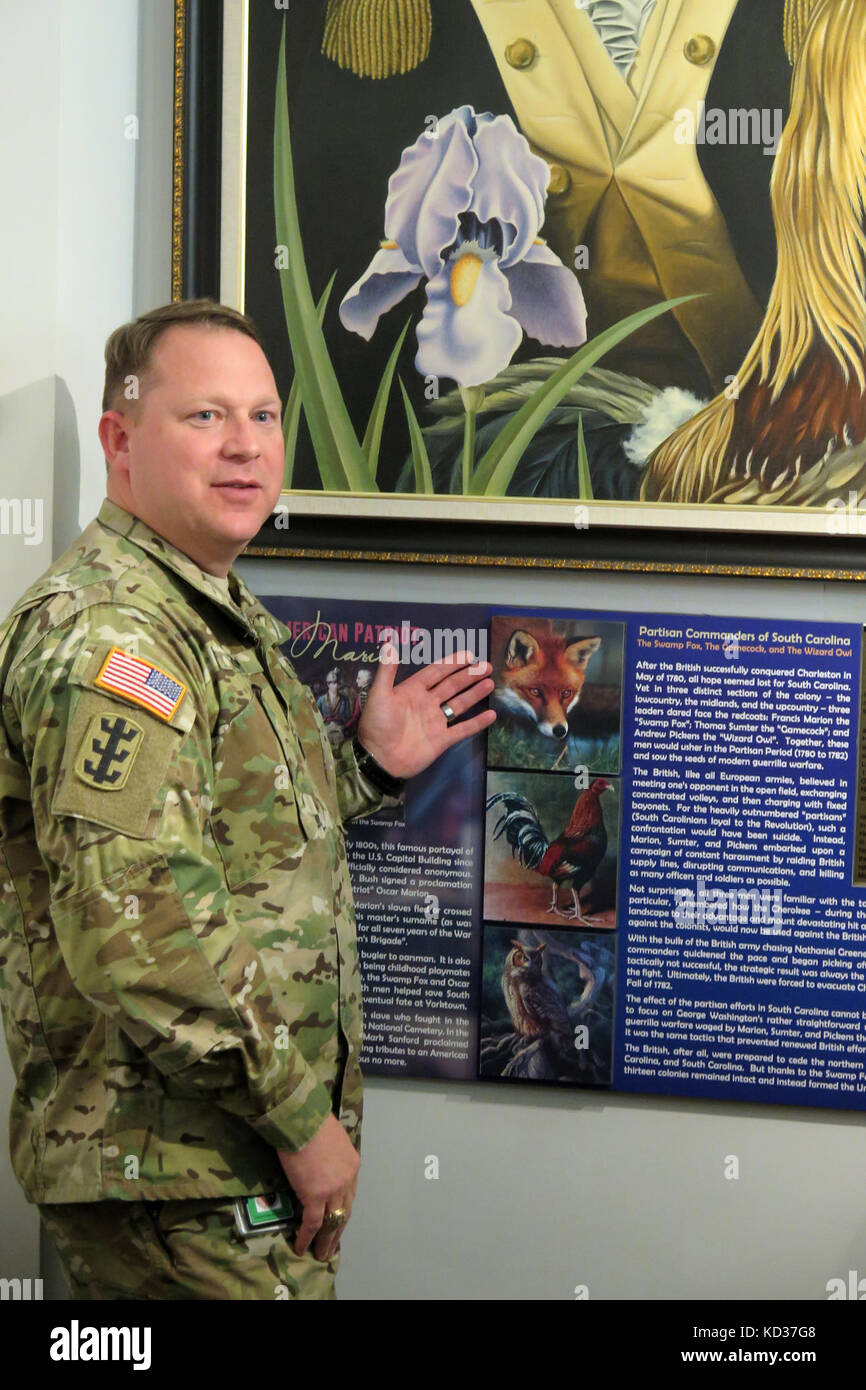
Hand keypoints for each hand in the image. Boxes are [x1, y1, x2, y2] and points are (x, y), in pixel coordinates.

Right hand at [277, 1112, 359, 1260]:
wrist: (304, 1120)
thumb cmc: (314, 1124)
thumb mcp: (333, 1141)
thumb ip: (333, 1158)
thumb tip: (322, 1166)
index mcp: (353, 1166)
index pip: (349, 1196)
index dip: (342, 1211)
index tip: (337, 1223)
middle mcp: (347, 1181)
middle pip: (344, 1213)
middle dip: (337, 1232)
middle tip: (330, 1248)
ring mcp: (332, 1190)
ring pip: (331, 1222)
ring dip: (325, 1241)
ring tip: (320, 1254)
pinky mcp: (314, 1196)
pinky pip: (312, 1223)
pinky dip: (307, 1238)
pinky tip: (301, 1247)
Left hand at [357, 645, 496, 779]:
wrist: (380, 759)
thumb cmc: (377, 725)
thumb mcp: (379, 695)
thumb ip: (387, 671)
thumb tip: (390, 644)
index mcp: (412, 691)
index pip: (435, 672)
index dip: (451, 663)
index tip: (468, 655)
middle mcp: (426, 704)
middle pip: (451, 686)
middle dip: (468, 676)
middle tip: (486, 666)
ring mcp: (436, 722)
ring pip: (460, 704)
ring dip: (475, 694)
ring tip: (490, 683)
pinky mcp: (442, 740)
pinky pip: (463, 729)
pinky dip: (477, 723)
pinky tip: (491, 715)